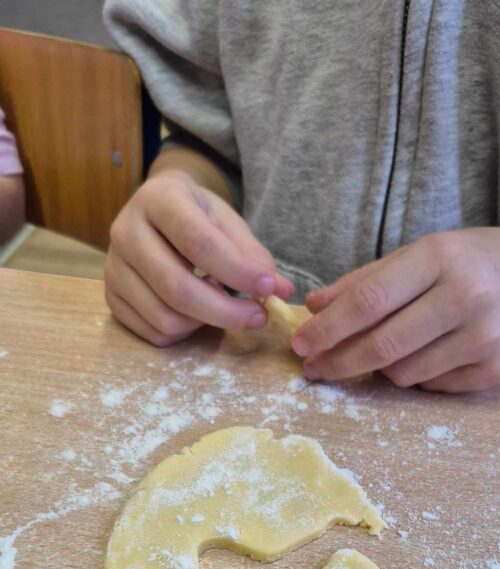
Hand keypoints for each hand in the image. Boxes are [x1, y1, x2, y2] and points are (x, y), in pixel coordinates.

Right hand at [105, 169, 292, 345]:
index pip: (197, 241)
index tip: (268, 289)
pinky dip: (185, 332)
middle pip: (176, 287)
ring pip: (165, 317)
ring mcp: (114, 268)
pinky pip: (154, 333)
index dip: (236, 270)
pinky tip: (197, 312)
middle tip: (258, 317)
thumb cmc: (196, 216)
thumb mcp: (226, 221)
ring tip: (222, 306)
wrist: (155, 211)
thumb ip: (253, 254)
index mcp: (157, 199)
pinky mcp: (111, 298)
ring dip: (205, 323)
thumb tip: (281, 290)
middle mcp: (125, 231)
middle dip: (225, 312)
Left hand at [293, 228, 499, 391]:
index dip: (329, 328)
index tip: (301, 344)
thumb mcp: (420, 255)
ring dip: (377, 368)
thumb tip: (313, 308)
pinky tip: (419, 354)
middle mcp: (467, 296)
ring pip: (403, 373)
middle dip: (338, 361)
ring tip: (378, 350)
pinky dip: (412, 375)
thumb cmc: (469, 264)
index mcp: (441, 258)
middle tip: (313, 367)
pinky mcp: (494, 370)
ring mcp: (484, 337)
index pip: (370, 300)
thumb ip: (365, 281)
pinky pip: (430, 385)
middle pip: (383, 345)